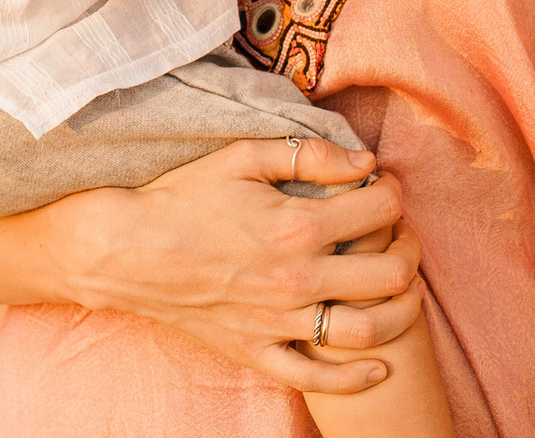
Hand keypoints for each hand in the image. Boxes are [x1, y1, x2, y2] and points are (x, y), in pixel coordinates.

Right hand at [58, 136, 418, 393]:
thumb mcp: (242, 155)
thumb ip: (309, 155)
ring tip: (404, 289)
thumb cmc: (182, 196)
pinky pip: (316, 378)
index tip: (384, 186)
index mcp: (296, 226)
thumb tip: (364, 162)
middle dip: (409, 248)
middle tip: (402, 234)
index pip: (379, 209)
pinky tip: (379, 364)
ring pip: (369, 330)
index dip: (393, 191)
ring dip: (403, 310)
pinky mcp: (257, 351)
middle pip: (390, 274)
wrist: (124, 249)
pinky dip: (356, 378)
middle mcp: (297, 279)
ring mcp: (278, 321)